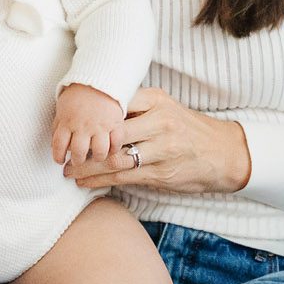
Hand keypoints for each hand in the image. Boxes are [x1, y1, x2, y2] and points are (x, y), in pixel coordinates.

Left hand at [49, 83, 124, 166]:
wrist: (99, 77)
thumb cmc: (79, 93)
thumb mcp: (62, 107)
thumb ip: (58, 125)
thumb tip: (54, 143)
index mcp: (67, 121)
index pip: (58, 146)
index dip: (58, 156)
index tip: (60, 160)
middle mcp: (83, 126)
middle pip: (78, 153)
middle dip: (77, 161)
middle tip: (79, 161)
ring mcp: (100, 125)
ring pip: (99, 152)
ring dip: (97, 158)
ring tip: (96, 157)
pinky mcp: (116, 123)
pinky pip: (117, 142)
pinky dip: (114, 149)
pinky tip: (111, 149)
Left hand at [71, 87, 253, 195]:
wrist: (222, 153)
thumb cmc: (188, 129)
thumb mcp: (166, 107)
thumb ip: (137, 107)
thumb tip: (95, 112)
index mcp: (157, 100)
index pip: (115, 103)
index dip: (89, 116)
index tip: (68, 123)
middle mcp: (159, 122)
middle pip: (111, 133)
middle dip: (83, 145)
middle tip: (61, 152)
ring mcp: (162, 149)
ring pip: (114, 159)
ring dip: (87, 167)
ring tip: (68, 172)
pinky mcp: (161, 173)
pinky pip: (124, 177)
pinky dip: (101, 181)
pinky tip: (85, 183)